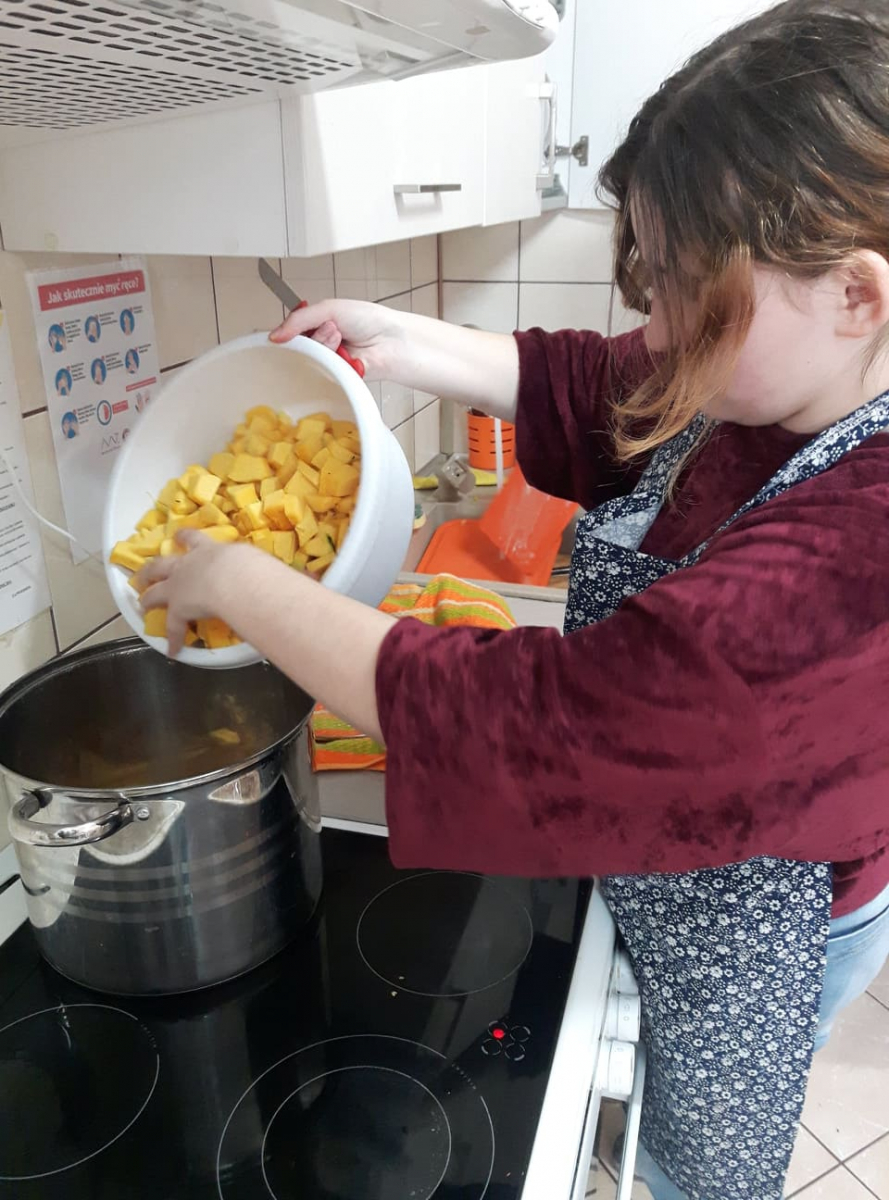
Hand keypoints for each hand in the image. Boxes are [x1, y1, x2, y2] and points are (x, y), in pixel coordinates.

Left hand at [134, 531, 249, 657]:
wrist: (234, 577)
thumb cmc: (247, 564)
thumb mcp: (250, 557)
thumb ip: (252, 563)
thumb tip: (272, 571)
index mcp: (208, 550)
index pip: (194, 540)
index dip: (186, 538)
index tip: (178, 536)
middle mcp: (188, 565)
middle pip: (162, 564)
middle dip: (152, 568)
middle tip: (144, 572)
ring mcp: (178, 586)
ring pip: (156, 591)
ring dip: (148, 597)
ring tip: (143, 603)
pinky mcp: (178, 610)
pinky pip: (173, 627)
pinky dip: (173, 639)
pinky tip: (172, 650)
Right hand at [269, 299, 406, 380]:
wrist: (393, 340)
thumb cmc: (369, 320)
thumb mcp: (329, 309)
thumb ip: (299, 319)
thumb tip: (274, 335)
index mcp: (317, 325)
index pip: (291, 331)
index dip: (287, 332)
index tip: (284, 333)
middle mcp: (321, 344)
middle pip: (299, 346)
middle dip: (313, 336)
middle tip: (332, 329)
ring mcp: (328, 361)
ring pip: (311, 359)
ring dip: (325, 345)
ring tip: (341, 336)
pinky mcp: (336, 377)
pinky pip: (324, 372)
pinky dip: (333, 362)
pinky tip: (346, 355)